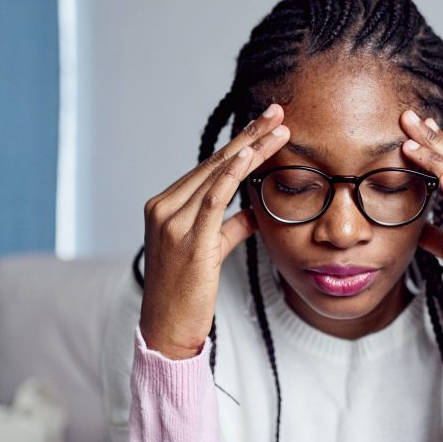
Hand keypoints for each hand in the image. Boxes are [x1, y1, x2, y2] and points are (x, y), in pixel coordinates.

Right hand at [139, 104, 290, 358]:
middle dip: (249, 135)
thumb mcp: (210, 252)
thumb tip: (255, 211)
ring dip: (251, 148)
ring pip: (217, 175)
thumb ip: (230, 227)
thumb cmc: (187, 295)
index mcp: (164, 206)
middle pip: (214, 163)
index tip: (265, 125)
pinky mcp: (188, 241)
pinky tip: (249, 155)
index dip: (239, 144)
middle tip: (277, 112)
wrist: (166, 330)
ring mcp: (172, 223)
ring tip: (278, 129)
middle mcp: (164, 208)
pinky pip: (212, 200)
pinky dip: (231, 174)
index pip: (208, 167)